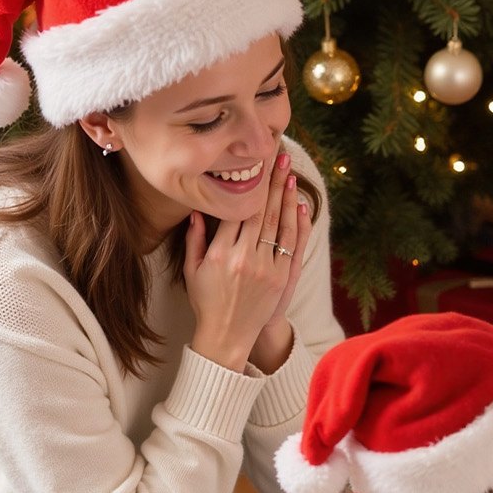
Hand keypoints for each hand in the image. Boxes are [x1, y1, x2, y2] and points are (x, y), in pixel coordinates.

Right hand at [185, 150, 307, 371]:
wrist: (228, 335)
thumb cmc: (206, 301)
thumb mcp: (191, 269)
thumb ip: (194, 238)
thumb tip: (198, 208)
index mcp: (221, 253)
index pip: (236, 210)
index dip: (246, 184)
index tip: (251, 163)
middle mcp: (245, 258)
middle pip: (261, 211)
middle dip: (270, 181)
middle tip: (278, 156)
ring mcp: (266, 269)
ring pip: (280, 225)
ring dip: (286, 196)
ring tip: (290, 172)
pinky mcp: (282, 279)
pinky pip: (292, 245)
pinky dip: (299, 223)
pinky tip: (300, 203)